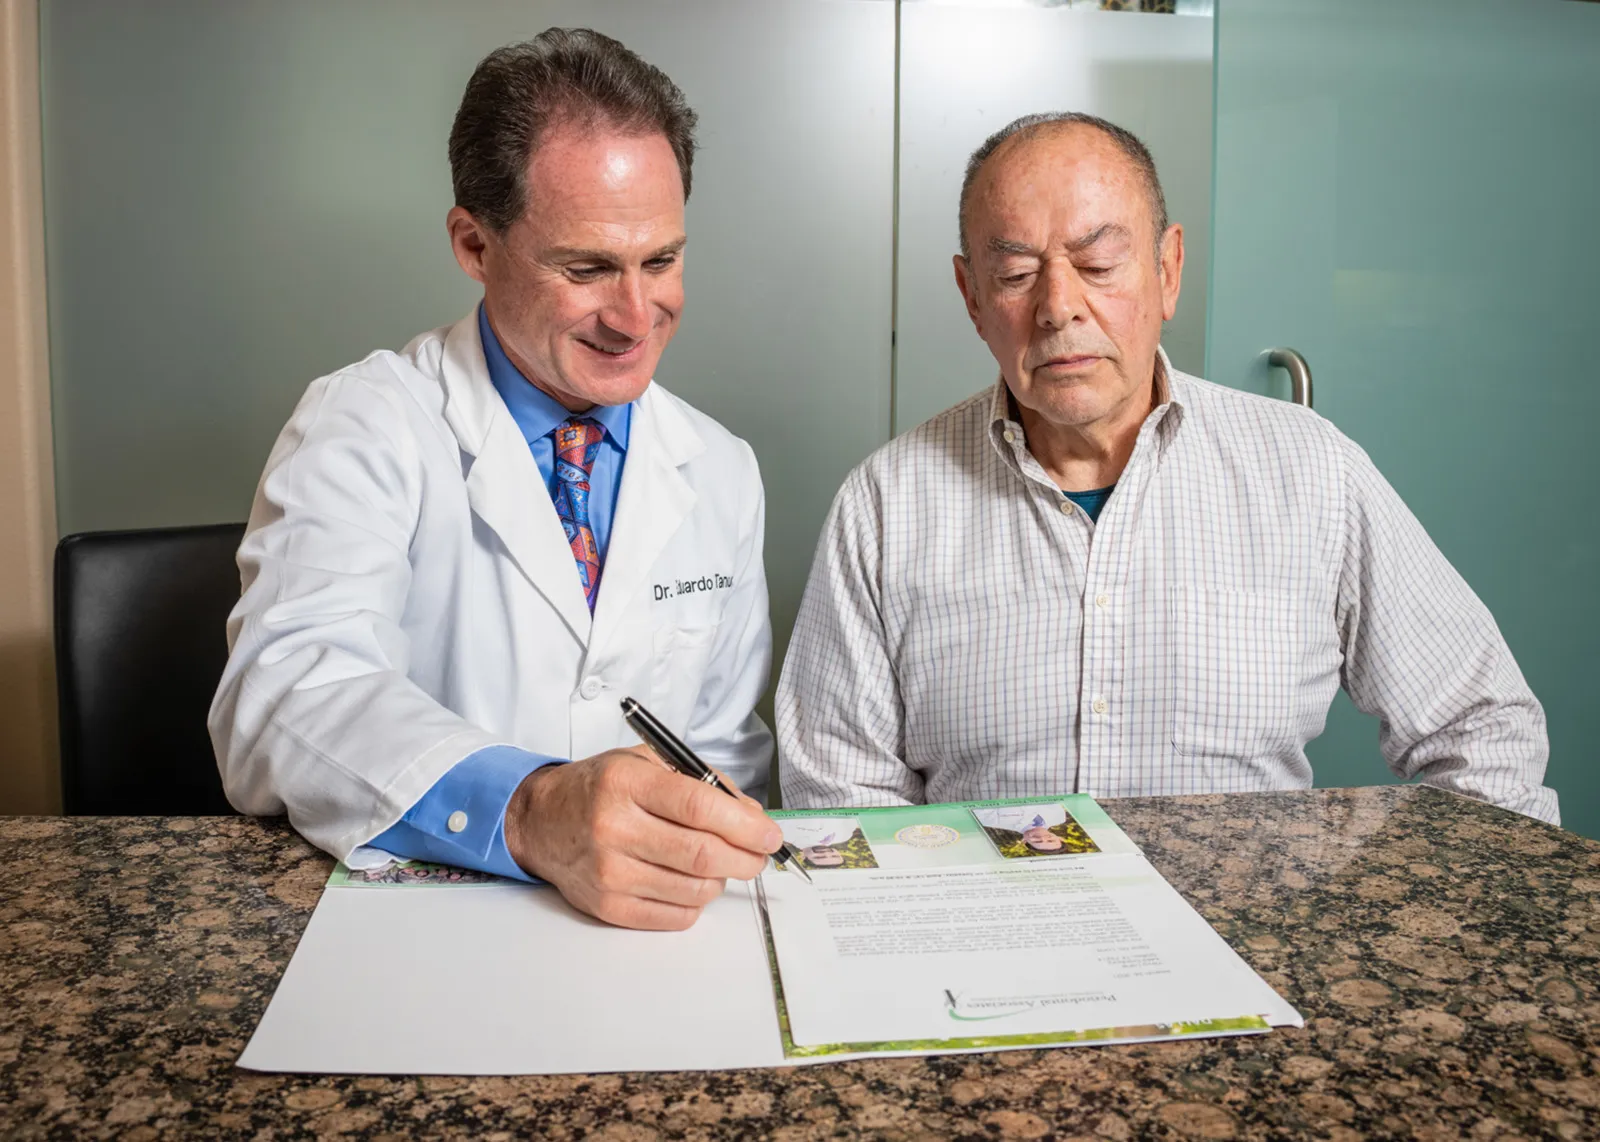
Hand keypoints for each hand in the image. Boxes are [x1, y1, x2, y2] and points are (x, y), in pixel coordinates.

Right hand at [503, 747, 782, 930]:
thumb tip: (751, 817)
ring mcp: (609, 873)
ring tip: (715, 863)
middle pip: (703, 854)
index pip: (700, 807)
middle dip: (746, 857)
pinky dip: (696, 902)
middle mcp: (614, 828)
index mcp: (626, 783)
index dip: (745, 824)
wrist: (541, 821)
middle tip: (758, 854)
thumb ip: (702, 783)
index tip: (769, 834)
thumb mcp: (646, 763)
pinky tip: (688, 882)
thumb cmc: (601, 788)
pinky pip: (675, 917)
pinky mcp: (607, 907)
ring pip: (695, 890)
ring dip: (720, 879)